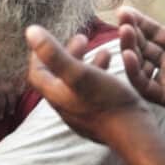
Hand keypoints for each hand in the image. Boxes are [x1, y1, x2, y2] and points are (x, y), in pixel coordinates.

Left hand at [25, 26, 153, 142]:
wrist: (133, 133)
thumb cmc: (107, 101)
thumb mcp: (79, 72)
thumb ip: (54, 53)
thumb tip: (31, 31)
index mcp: (57, 95)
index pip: (37, 74)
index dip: (39, 54)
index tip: (50, 39)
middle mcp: (66, 107)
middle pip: (59, 77)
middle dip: (68, 55)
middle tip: (83, 38)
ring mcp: (83, 115)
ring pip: (78, 84)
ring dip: (87, 64)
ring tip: (104, 51)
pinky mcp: (100, 118)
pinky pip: (94, 93)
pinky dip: (100, 76)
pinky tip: (115, 71)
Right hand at [118, 0, 164, 127]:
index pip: (155, 32)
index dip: (140, 21)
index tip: (126, 10)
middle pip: (144, 46)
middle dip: (131, 32)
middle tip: (121, 17)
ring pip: (140, 65)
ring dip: (129, 49)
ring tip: (125, 33)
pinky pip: (146, 86)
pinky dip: (134, 72)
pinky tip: (130, 56)